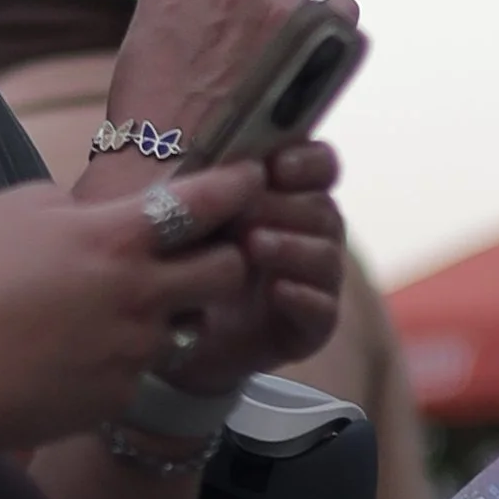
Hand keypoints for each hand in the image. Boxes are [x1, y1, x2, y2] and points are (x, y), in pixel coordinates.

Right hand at [0, 159, 262, 453]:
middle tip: (203, 254)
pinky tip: (77, 353)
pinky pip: (142, 369)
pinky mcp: (121, 394)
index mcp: (115, 238)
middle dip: (228, 258)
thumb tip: (93, 215)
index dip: (240, 185)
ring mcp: (136, 350)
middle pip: (230, 271)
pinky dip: (124, 357)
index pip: (207, 202)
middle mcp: (140, 294)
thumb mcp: (8, 210)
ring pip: (187, 325)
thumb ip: (68, 204)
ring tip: (119, 310)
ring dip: (171, 312)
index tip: (252, 179)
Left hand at [164, 135, 349, 395]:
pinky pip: (323, 311)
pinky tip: (278, 291)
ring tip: (254, 246)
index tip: (277, 166)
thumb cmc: (182, 264)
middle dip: (283, 208)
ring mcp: (315, 283)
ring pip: (326, 257)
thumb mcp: (190, 220)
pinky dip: (303, 298)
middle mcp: (311, 237)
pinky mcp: (311, 328)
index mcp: (289, 199)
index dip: (306, 162)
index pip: (319, 167)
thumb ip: (210, 189)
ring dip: (292, 247)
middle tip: (241, 212)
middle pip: (323, 210)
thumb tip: (222, 165)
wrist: (172, 336)